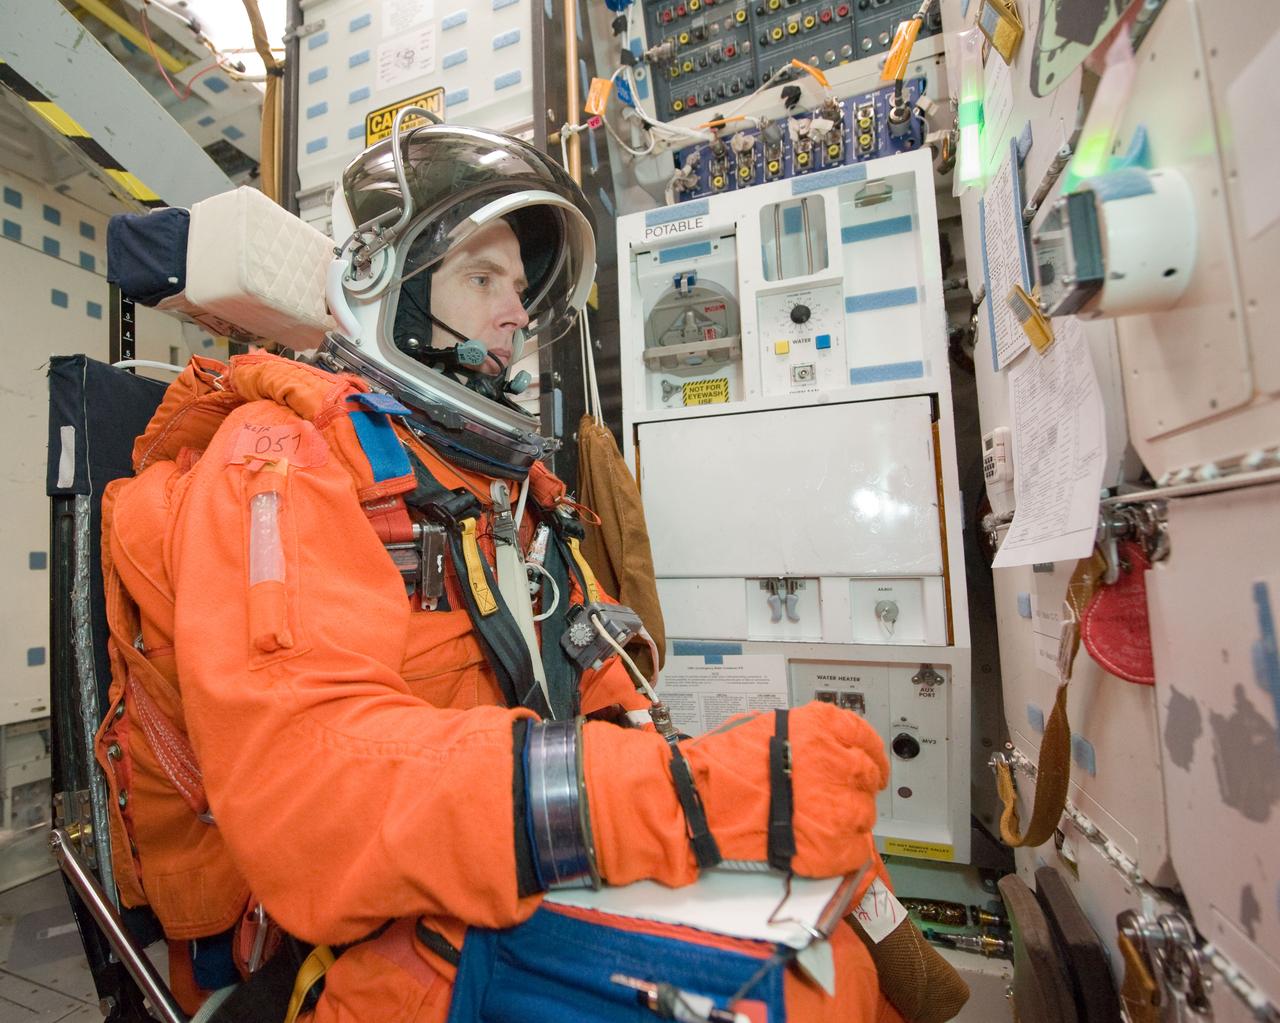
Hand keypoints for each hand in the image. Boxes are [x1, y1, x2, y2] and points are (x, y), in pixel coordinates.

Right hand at [683, 702, 889, 876]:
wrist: (699, 805)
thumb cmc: (720, 767)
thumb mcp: (762, 729)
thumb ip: (800, 736)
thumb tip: (817, 746)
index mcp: (821, 728)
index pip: (864, 736)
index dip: (868, 752)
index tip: (869, 761)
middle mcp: (838, 762)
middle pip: (866, 776)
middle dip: (854, 786)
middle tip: (835, 796)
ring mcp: (840, 806)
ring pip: (864, 814)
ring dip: (848, 819)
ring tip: (819, 823)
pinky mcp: (834, 846)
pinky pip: (857, 850)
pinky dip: (844, 851)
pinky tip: (822, 847)